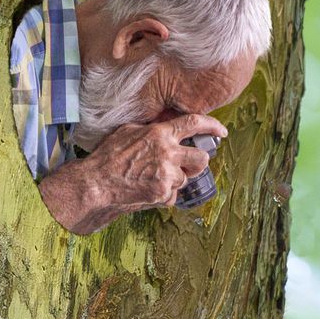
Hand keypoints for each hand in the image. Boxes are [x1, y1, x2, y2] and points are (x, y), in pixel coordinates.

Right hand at [38, 114, 227, 234]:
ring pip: (185, 178)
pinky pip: (173, 195)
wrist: (98, 183)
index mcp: (160, 134)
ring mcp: (167, 175)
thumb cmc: (109, 157)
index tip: (221, 131)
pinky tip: (147, 189)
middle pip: (201, 158)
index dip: (212, 126)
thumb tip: (166, 130)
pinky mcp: (164, 194)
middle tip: (187, 164)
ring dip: (175, 179)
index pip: (194, 123)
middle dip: (198, 162)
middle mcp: (168, 153)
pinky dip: (164, 194)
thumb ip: (152, 131)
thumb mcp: (130, 132)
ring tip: (152, 178)